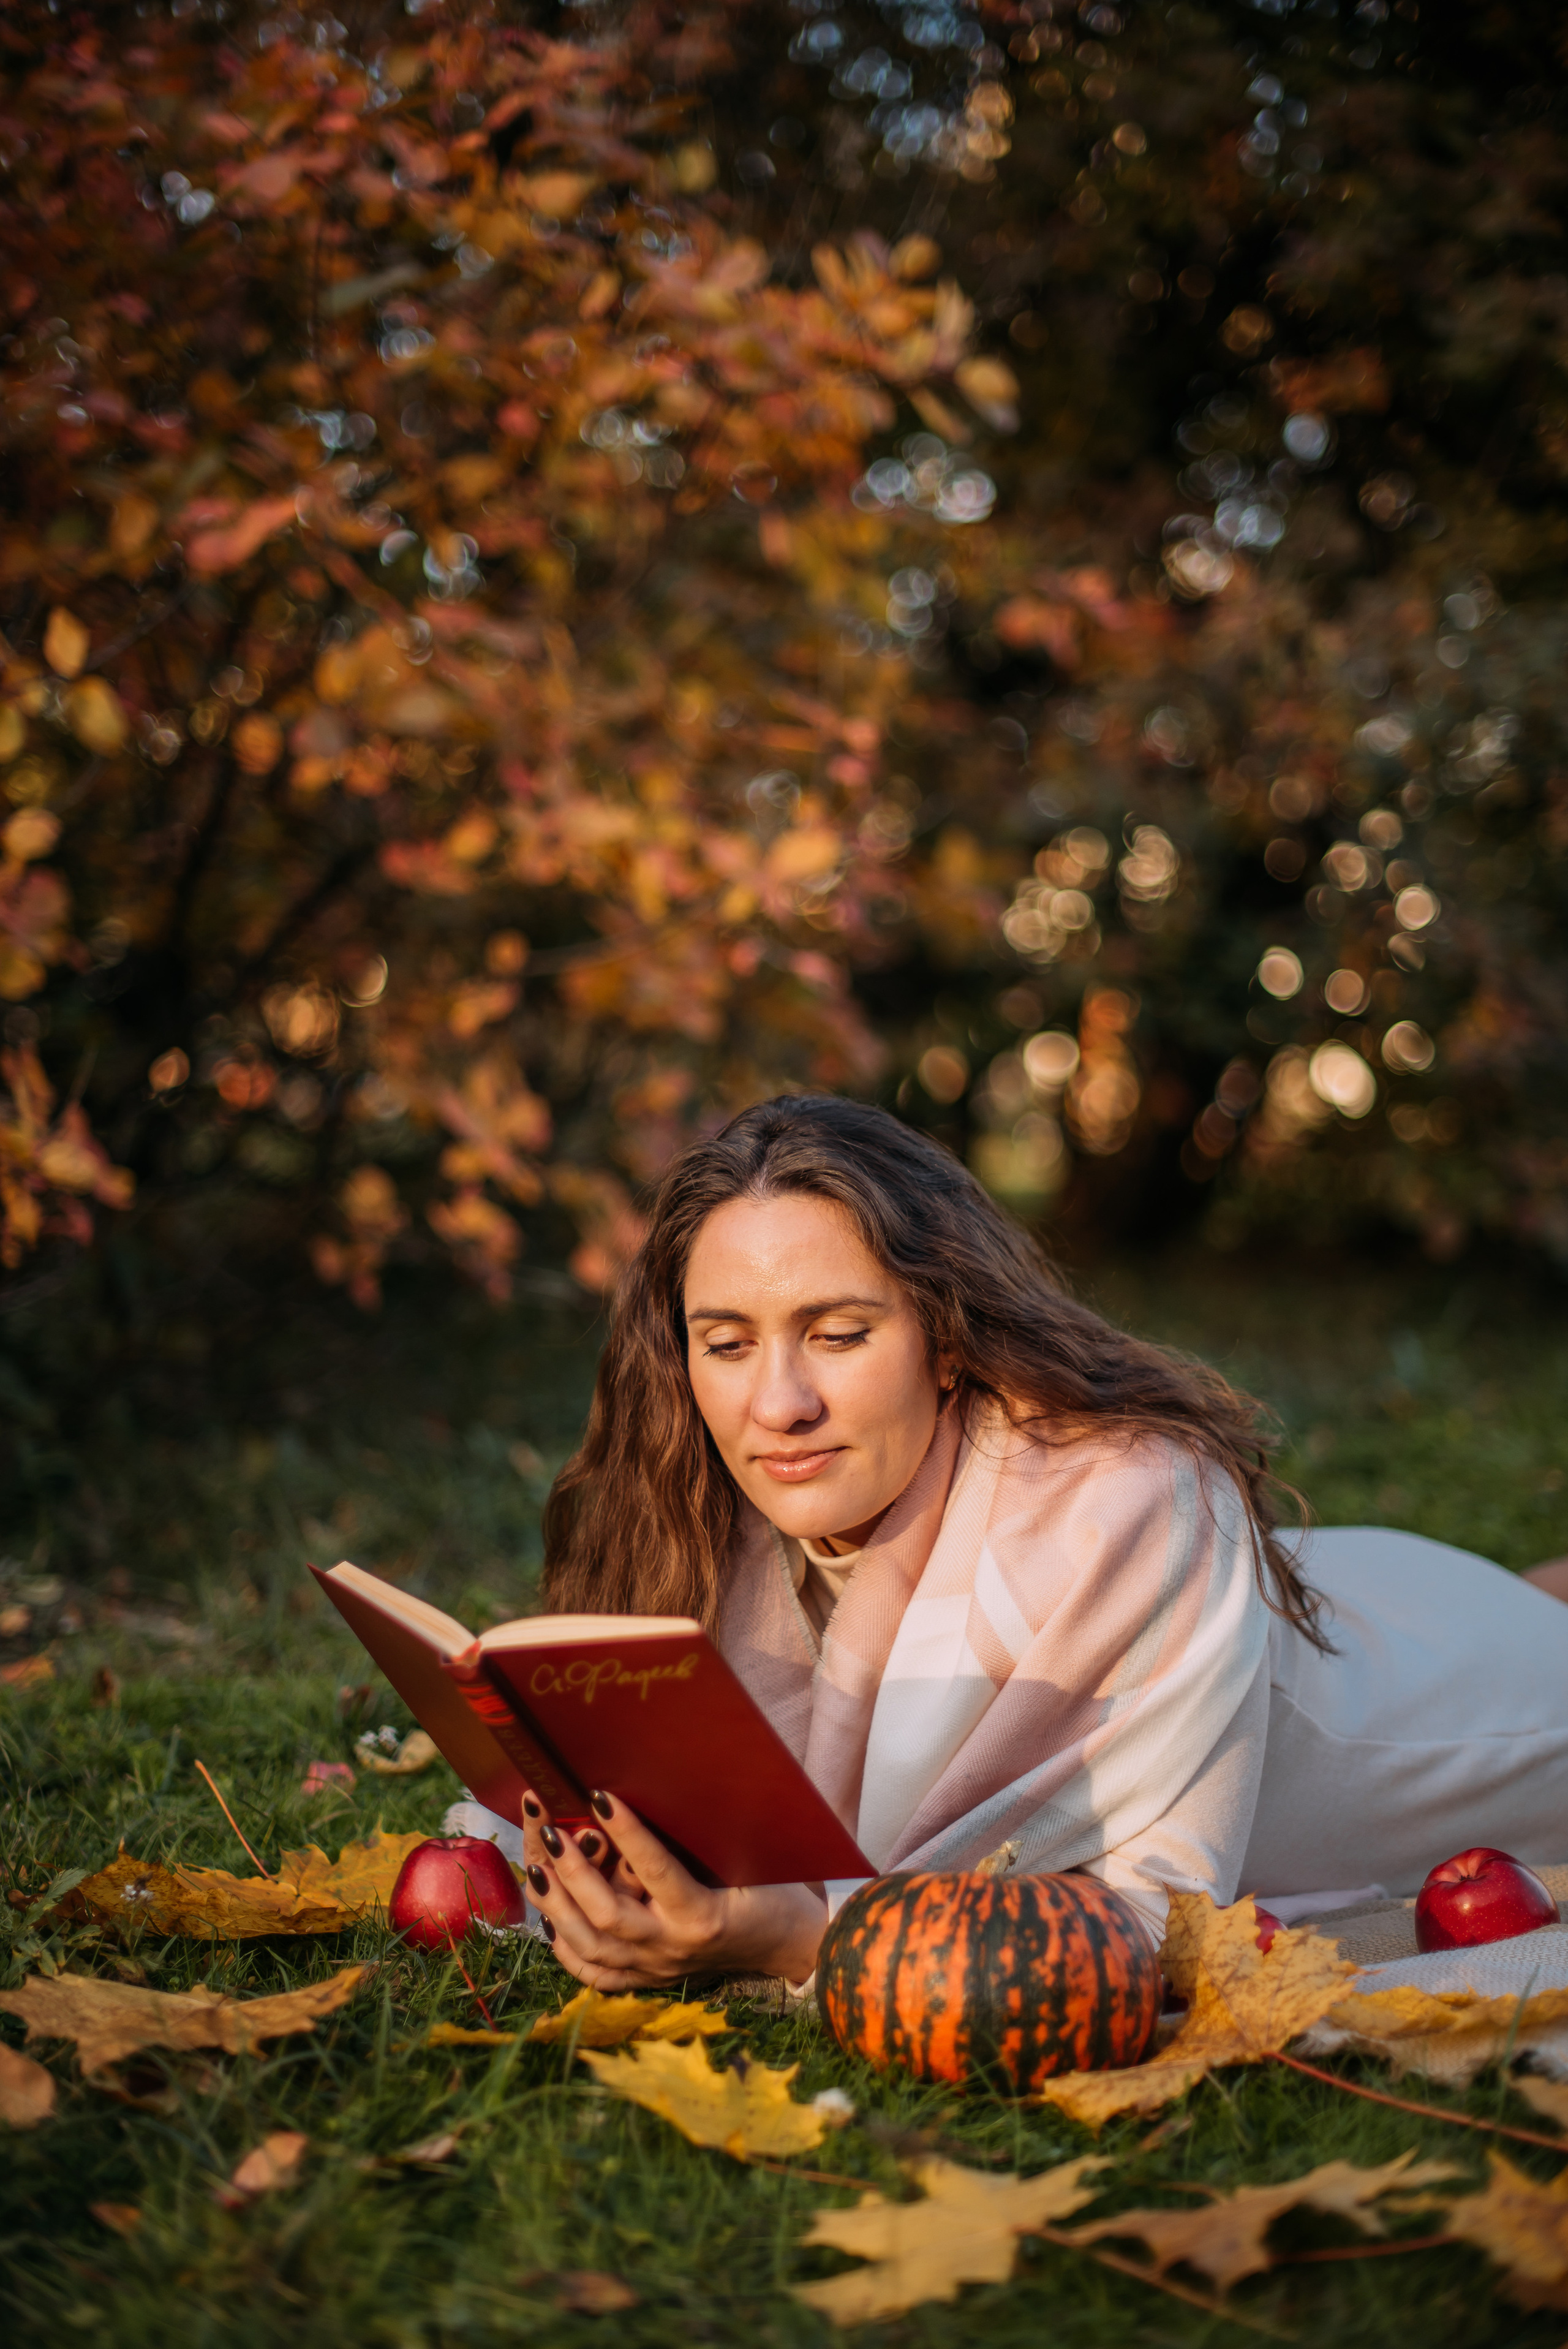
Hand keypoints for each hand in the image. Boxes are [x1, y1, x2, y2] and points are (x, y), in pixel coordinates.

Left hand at [520, 1788, 826, 1989]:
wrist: (788, 1944)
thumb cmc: (772, 1889)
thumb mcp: (748, 1859)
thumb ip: (702, 1838)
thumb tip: (659, 1792)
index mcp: (703, 1915)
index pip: (655, 1869)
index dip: (625, 1832)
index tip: (598, 1795)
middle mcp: (673, 1948)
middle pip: (608, 1917)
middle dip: (574, 1873)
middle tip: (551, 1833)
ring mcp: (657, 1969)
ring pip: (592, 1948)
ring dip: (558, 1907)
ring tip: (536, 1869)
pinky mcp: (649, 1980)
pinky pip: (596, 1975)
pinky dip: (566, 1949)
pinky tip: (548, 1920)